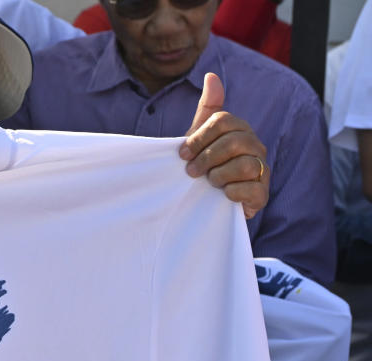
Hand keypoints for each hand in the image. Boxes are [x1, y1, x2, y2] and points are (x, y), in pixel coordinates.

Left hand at [178, 73, 269, 219]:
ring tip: (209, 182)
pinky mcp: (262, 194)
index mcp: (240, 130)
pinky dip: (232, 192)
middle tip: (190, 172)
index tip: (182, 153)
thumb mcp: (201, 137)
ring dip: (218, 176)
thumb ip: (208, 109)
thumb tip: (211, 76)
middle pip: (234, 142)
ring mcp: (262, 170)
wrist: (209, 201)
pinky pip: (251, 189)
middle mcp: (256, 147)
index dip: (199, 137)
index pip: (223, 121)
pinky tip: (223, 195)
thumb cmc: (206, 165)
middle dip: (206, 158)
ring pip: (245, 165)